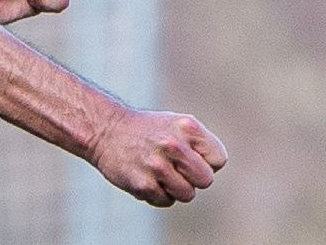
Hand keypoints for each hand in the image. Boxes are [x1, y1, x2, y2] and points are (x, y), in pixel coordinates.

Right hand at [88, 107, 226, 206]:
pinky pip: (166, 201)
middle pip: (206, 180)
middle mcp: (174, 145)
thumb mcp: (178, 125)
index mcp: (187, 126)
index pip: (219, 159)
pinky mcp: (144, 184)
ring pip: (187, 194)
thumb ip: (200, 145)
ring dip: (175, 187)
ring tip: (159, 171)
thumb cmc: (148, 130)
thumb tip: (212, 171)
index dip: (206, 161)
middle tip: (176, 167)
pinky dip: (157, 193)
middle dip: (193, 177)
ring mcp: (158, 166)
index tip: (189, 155)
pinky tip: (146, 176)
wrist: (106, 130)